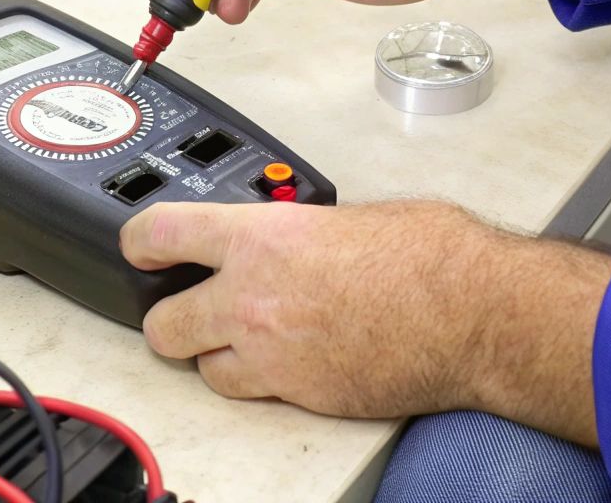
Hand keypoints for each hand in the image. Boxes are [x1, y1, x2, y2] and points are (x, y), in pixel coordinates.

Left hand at [120, 199, 610, 443]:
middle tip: (188, 308)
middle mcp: (253, 297)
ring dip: (217, 355)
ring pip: (203, 368)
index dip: (138, 241)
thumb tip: (284, 235)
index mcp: (262, 236)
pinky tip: (292, 360)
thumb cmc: (432, 256)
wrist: (474, 313)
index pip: (161, 233)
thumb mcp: (347, 216)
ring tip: (248, 339)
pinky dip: (263, 381)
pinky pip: (255, 392)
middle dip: (170, 316)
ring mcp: (273, 353)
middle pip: (163, 322)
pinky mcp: (300, 394)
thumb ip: (295, 229)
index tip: (136, 246)